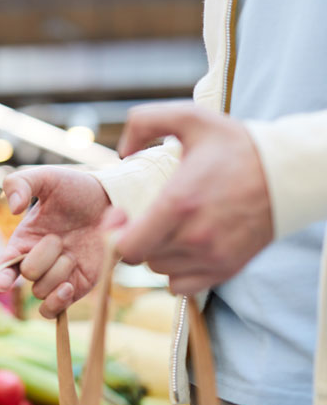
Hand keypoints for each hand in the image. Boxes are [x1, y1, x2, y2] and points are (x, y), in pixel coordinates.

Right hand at [0, 167, 123, 317]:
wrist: (113, 201)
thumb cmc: (76, 189)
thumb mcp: (47, 178)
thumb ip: (21, 183)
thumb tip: (14, 208)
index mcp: (22, 242)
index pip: (2, 268)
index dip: (0, 278)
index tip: (2, 283)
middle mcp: (36, 263)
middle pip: (28, 276)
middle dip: (44, 257)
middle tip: (60, 238)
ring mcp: (56, 277)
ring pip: (42, 292)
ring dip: (59, 272)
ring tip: (73, 252)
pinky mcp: (76, 288)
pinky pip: (56, 310)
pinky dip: (58, 302)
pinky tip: (70, 286)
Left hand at [115, 101, 272, 293]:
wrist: (288, 174)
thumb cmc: (237, 147)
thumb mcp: (192, 118)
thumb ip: (146, 121)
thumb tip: (122, 151)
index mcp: (179, 204)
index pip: (126, 247)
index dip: (115, 235)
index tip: (123, 217)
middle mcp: (194, 237)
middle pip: (140, 258)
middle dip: (137, 238)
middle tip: (148, 218)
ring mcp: (211, 257)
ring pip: (160, 270)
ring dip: (157, 253)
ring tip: (170, 229)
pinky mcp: (226, 269)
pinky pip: (181, 286)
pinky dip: (177, 272)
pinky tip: (183, 248)